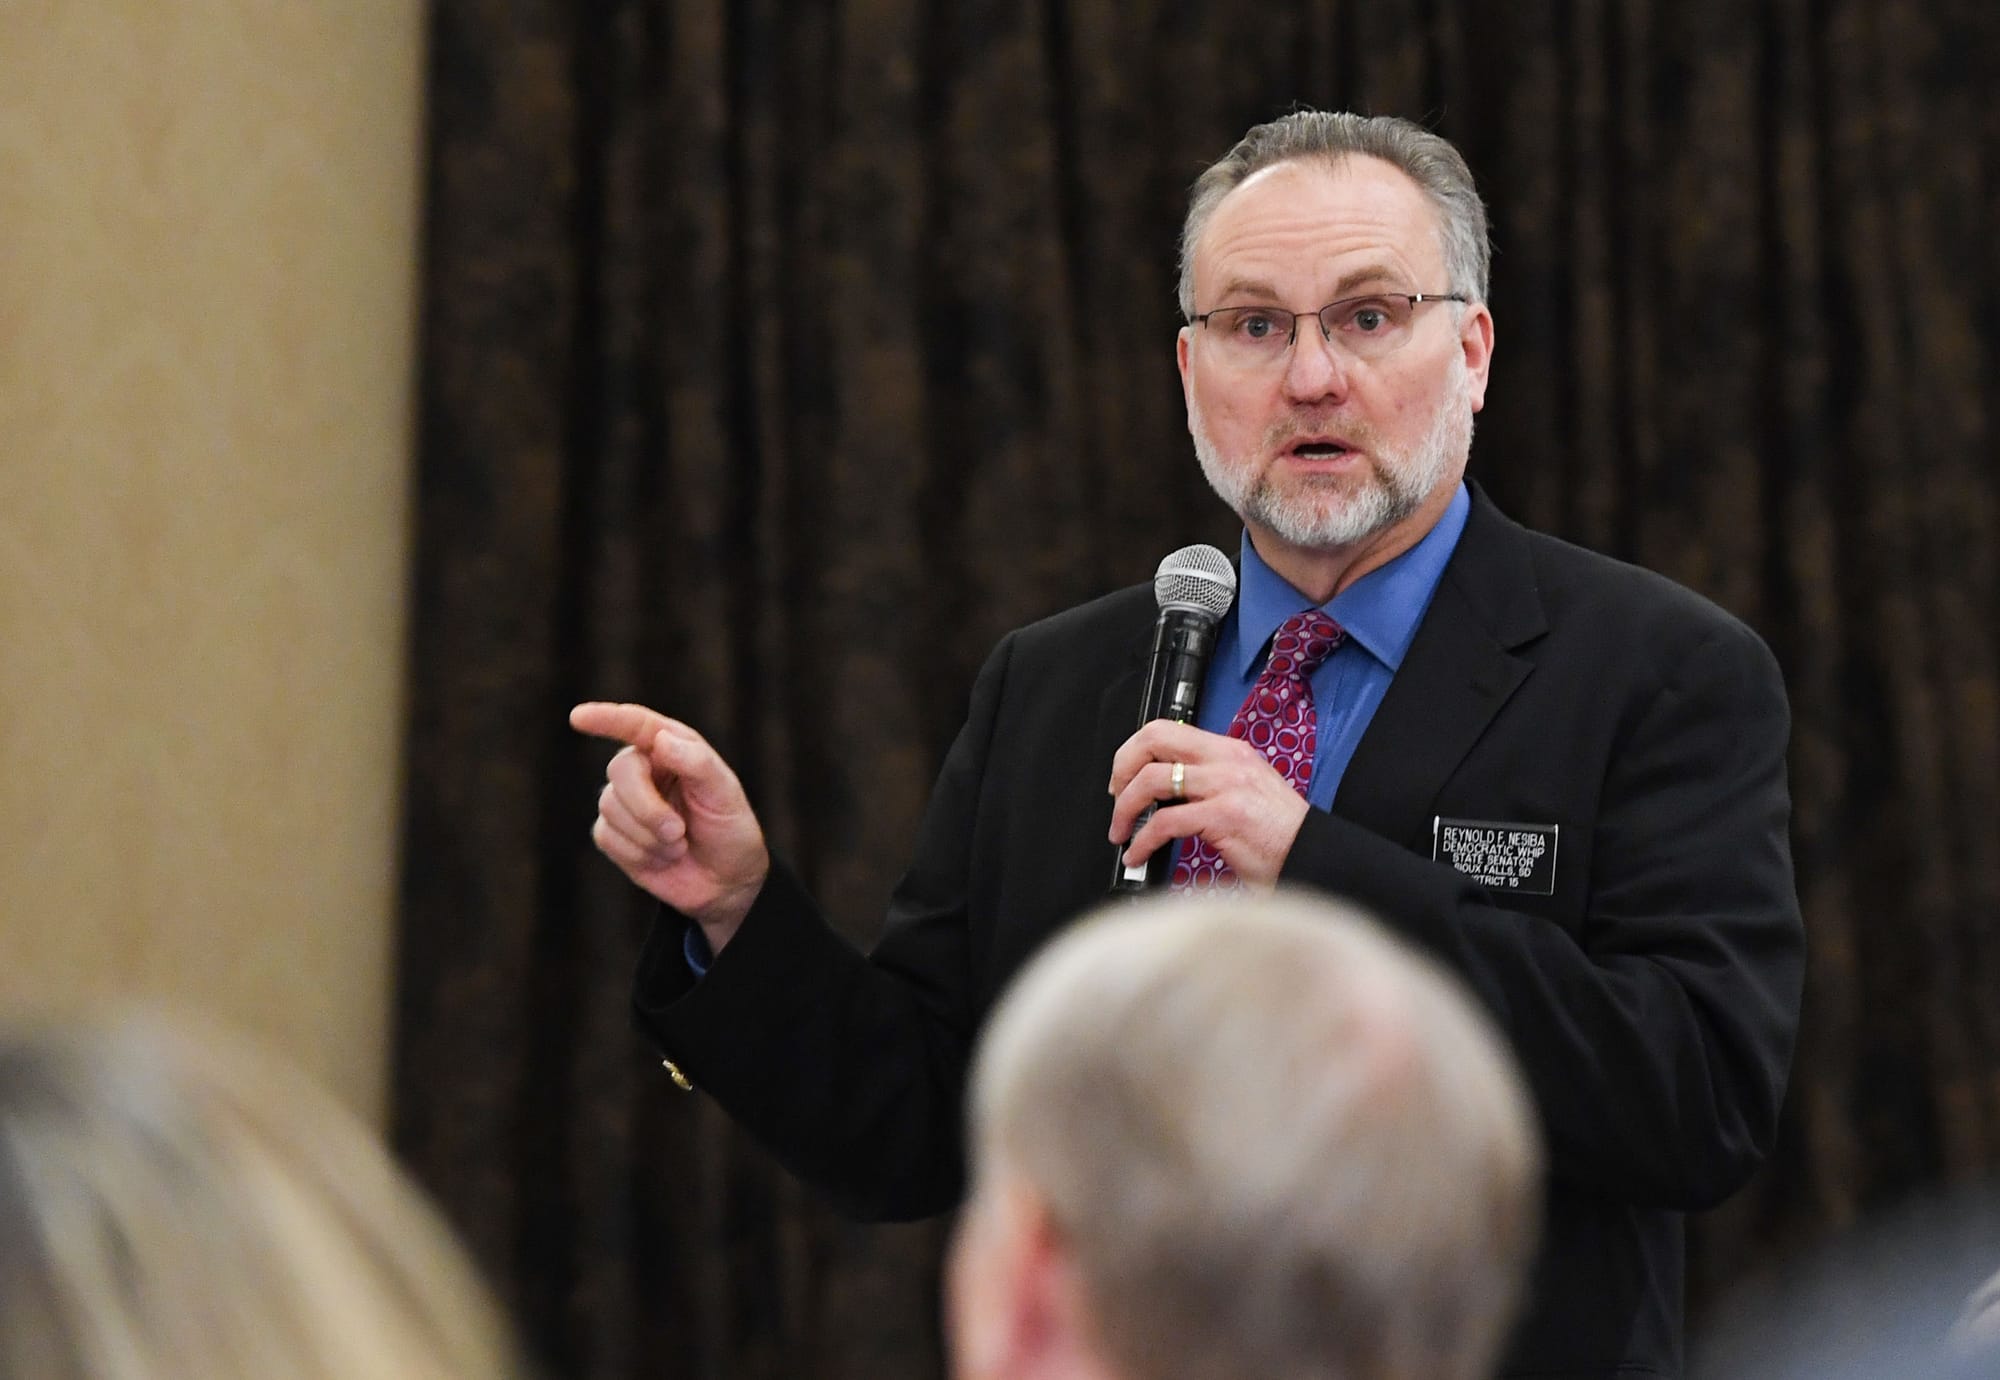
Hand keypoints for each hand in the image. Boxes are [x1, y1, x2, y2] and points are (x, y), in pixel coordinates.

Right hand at [570, 701, 768, 950]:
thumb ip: (697, 762)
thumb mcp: (725, 794)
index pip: (636, 725)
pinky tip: (662, 858)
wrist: (725, 881)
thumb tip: (661, 739)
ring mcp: (624, 802)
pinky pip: (607, 837)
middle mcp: (644, 769)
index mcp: (672, 748)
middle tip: (677, 832)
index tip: (578, 717)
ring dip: (648, 836)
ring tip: (679, 846)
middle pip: (620, 771)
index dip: (607, 718)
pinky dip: (638, 853)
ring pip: (610, 807)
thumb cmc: (729, 829)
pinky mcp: (613, 834)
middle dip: (647, 807)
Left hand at [1106, 720, 1309, 887]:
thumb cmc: (1280, 832)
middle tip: (1116, 798)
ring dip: (1125, 810)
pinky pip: (1165, 822)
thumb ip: (1208, 781)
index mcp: (1229, 750)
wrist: (1312, 854)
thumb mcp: (1245, 790)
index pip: (1166, 729)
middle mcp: (1226, 760)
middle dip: (1122, 769)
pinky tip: (1139, 855)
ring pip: (1151, 781)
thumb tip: (1163, 790)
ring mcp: (1226, 786)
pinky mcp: (1225, 817)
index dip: (1133, 752)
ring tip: (1122, 834)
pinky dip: (1142, 842)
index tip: (1123, 778)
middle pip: (1153, 740)